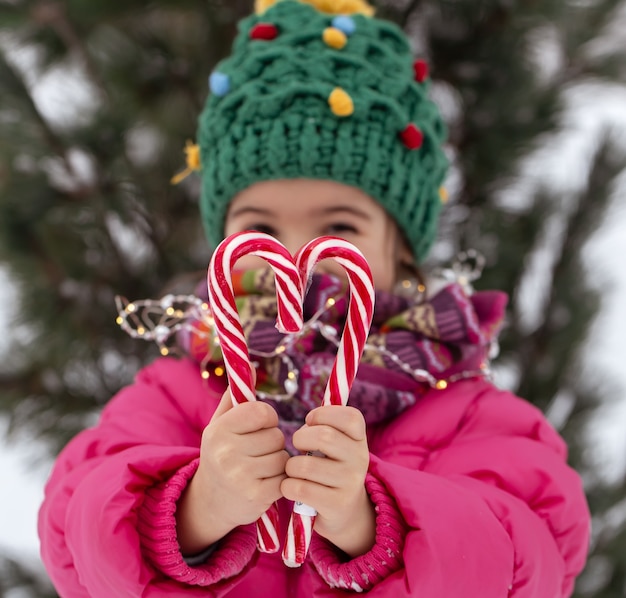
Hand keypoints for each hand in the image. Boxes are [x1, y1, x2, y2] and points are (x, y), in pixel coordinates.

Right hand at [176, 388, 288, 554]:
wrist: (210, 502)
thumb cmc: (221, 453)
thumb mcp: (220, 424)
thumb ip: (235, 395)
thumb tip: (250, 366)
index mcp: (219, 431)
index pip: (262, 412)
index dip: (267, 418)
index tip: (258, 426)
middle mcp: (226, 453)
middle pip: (276, 435)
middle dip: (273, 441)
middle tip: (257, 451)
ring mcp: (241, 477)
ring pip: (283, 457)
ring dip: (278, 460)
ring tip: (260, 466)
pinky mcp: (257, 496)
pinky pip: (285, 477)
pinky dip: (280, 478)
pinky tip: (265, 481)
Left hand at [281, 406, 375, 557]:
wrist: (345, 513)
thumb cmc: (330, 469)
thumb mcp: (336, 446)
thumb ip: (325, 427)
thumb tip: (310, 419)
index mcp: (359, 440)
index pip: (350, 417)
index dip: (324, 413)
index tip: (310, 422)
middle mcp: (360, 459)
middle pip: (323, 437)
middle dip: (300, 438)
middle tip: (297, 447)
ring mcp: (350, 483)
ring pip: (306, 465)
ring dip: (291, 467)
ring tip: (294, 471)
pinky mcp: (337, 504)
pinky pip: (300, 488)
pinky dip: (288, 487)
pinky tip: (292, 488)